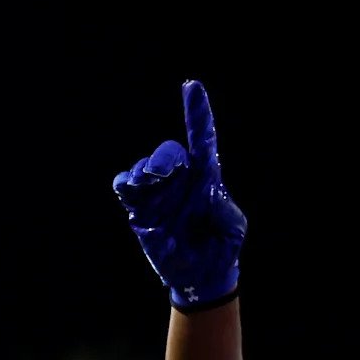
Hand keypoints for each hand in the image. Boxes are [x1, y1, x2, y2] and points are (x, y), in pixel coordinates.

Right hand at [112, 80, 246, 310]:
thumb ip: (224, 207)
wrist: (202, 273)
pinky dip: (126, 183)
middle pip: (168, 152)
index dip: (197, 113)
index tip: (192, 86)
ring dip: (144, 172)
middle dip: (163, 157)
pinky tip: (133, 187)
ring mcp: (158, 193)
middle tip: (161, 172)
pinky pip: (125, 187)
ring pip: (143, 168)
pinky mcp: (140, 209)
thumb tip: (205, 192)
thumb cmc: (222, 246)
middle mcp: (181, 179)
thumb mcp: (234, 226)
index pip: (202, 138)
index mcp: (207, 177)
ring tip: (149, 184)